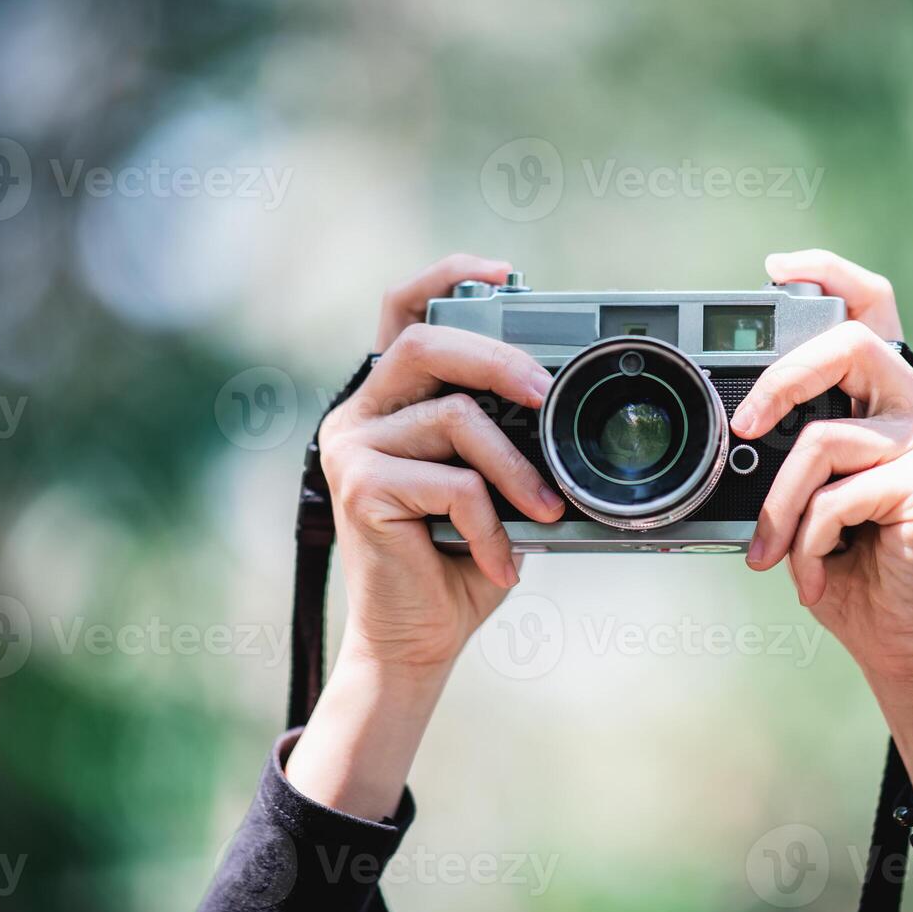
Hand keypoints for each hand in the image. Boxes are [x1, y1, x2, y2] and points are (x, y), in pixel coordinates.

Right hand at [287, 255, 564, 817]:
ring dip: (515, 469)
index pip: (403, 311)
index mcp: (391, 401)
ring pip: (453, 418)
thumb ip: (504, 434)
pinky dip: (492, 523)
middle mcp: (361, 414)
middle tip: (545, 392)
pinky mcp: (360, 488)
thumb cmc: (458, 558)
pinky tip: (500, 560)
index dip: (448, 276)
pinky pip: (452, 482)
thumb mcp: (490, 483)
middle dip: (496, 357)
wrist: (417, 639)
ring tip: (543, 511)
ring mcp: (353, 448)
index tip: (506, 272)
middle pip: (425, 342)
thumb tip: (559, 397)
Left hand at [737, 249, 912, 816]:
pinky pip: (836, 495)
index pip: (874, 308)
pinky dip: (807, 541)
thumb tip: (738, 425)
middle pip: (850, 343)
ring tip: (774, 553)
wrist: (906, 648)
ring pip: (823, 439)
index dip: (829, 274)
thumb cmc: (856, 572)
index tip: (776, 267)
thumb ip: (796, 448)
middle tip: (745, 428)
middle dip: (782, 379)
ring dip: (781, 506)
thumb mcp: (814, 496)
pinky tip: (813, 575)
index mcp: (898, 402)